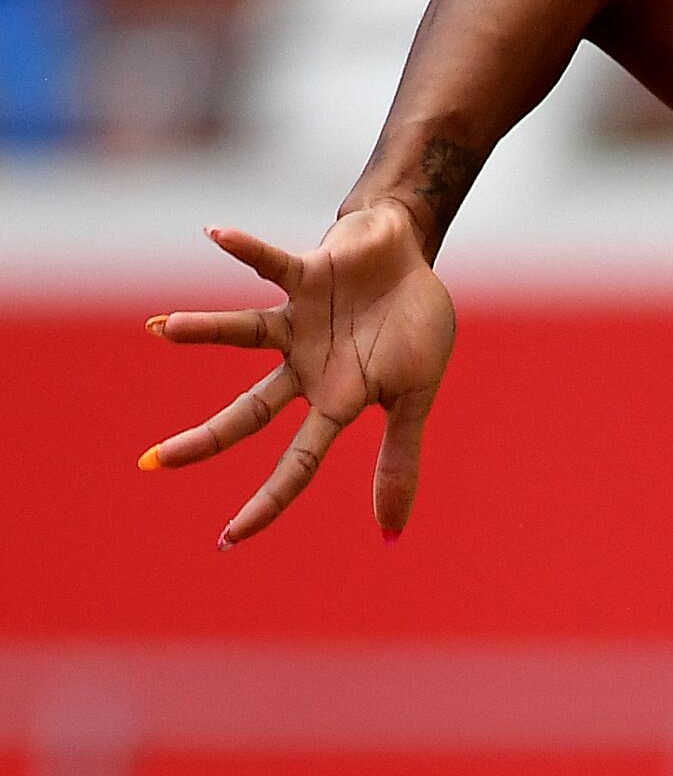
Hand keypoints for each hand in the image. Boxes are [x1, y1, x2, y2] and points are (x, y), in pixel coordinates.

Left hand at [140, 203, 454, 546]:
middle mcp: (306, 367)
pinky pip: (269, 262)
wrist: (407, 256)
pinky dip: (244, 249)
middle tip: (153, 462)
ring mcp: (300, 322)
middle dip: (206, 439)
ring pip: (243, 333)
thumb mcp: (416, 397)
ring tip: (162, 329)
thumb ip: (399, 458)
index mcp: (336, 401)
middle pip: (249, 412)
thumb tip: (390, 534)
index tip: (228, 539)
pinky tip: (214, 235)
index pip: (297, 462)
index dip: (267, 500)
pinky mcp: (305, 275)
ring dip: (205, 330)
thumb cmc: (413, 327)